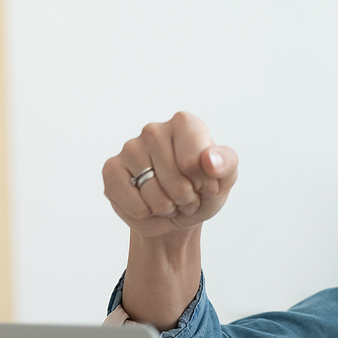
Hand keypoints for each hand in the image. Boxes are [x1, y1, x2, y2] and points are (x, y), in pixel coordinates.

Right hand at [102, 112, 236, 239]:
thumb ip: (226, 163)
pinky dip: (145, 213)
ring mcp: (130, 148)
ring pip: (152, 194)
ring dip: (166, 207)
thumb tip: (209, 160)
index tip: (205, 183)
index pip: (194, 162)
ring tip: (169, 200)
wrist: (178, 212)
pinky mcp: (111, 169)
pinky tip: (148, 203)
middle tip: (186, 195)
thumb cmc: (203, 190)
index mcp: (185, 124)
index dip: (204, 183)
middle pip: (174, 180)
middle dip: (185, 198)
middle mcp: (154, 130)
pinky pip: (133, 204)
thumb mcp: (225, 178)